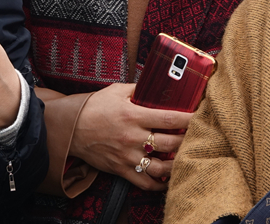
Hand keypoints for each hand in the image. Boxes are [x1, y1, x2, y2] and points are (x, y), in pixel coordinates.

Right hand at [70, 83, 193, 190]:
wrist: (70, 128)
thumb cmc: (94, 107)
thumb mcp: (116, 91)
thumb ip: (138, 90)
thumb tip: (157, 86)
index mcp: (132, 115)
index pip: (168, 118)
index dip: (187, 118)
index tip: (200, 116)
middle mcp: (132, 138)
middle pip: (170, 143)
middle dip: (187, 139)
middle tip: (197, 136)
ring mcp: (128, 156)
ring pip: (161, 167)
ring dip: (177, 163)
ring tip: (185, 156)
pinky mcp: (121, 170)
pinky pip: (145, 183)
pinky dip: (160, 182)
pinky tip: (168, 175)